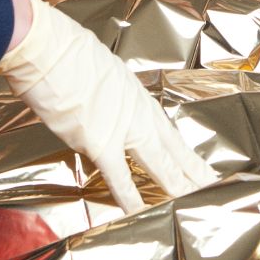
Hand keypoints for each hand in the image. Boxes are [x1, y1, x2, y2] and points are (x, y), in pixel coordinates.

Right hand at [0, 0, 217, 213]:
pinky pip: (120, 176)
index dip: (182, 149)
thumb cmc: (62, 51)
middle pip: (171, 146)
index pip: (165, 128)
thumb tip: (98, 100)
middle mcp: (135, 110)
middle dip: (192, 169)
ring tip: (197, 197)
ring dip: (177, 182)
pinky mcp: (100, 141)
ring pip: (158, 161)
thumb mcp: (96, 69)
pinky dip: (131, 197)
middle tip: (212, 184)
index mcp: (133, 92)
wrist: (47, 47)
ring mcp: (121, 126)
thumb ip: (104, 91)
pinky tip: (143, 212)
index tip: (197, 162)